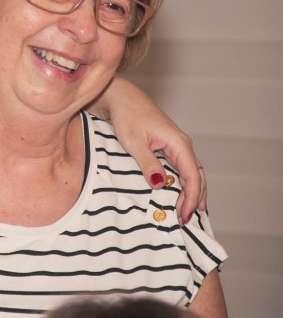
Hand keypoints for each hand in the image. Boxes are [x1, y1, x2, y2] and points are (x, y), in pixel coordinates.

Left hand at [91, 78, 206, 222]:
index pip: (193, 175)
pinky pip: (181, 168)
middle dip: (194, 199)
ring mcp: (176, 145)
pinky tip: (179, 195)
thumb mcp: (134, 142)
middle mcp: (182, 144)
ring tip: (187, 213)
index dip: (191, 197)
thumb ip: (147, 163)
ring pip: (191, 173)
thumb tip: (159, 184)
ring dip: (191, 192)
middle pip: (197, 176)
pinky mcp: (167, 147)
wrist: (120, 97)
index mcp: (178, 143)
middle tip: (185, 220)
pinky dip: (183, 183)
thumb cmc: (126, 116)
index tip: (185, 215)